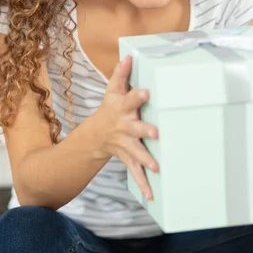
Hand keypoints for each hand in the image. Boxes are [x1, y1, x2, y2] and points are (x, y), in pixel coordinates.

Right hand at [93, 56, 157, 199]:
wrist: (96, 135)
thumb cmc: (110, 108)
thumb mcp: (112, 90)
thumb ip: (121, 74)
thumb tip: (128, 56)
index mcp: (121, 109)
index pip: (129, 99)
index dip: (137, 95)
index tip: (147, 92)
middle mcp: (123, 127)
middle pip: (134, 129)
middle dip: (144, 131)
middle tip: (156, 133)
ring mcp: (125, 144)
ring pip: (135, 153)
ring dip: (145, 160)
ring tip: (156, 167)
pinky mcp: (127, 158)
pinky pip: (135, 172)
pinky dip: (143, 184)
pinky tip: (152, 195)